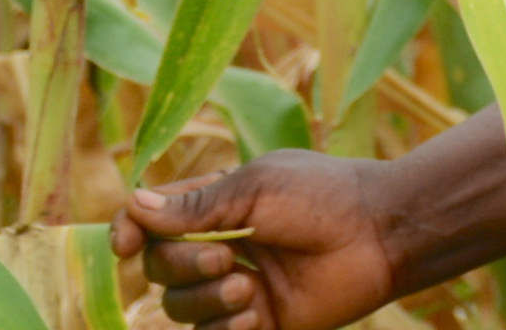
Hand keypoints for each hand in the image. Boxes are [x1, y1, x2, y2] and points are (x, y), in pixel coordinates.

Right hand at [112, 154, 412, 328]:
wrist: (379, 235)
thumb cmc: (323, 197)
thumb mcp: (256, 189)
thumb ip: (196, 205)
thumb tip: (134, 204)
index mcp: (216, 204)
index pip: (150, 220)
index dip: (129, 232)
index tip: (126, 245)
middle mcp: (220, 245)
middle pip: (159, 268)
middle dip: (181, 266)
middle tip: (226, 258)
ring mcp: (236, 286)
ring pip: (179, 307)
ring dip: (206, 300)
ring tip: (249, 289)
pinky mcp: (258, 321)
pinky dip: (227, 328)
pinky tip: (258, 313)